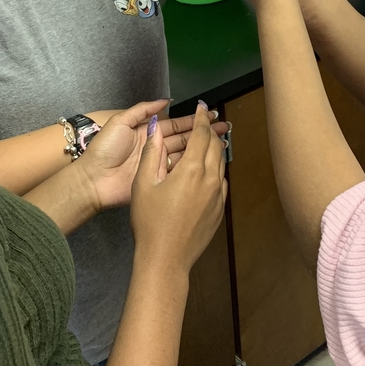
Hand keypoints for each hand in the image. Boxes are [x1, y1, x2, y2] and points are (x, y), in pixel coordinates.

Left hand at [80, 100, 226, 209]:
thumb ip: (142, 110)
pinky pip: (177, 172)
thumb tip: (165, 100)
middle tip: (223, 128)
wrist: (92, 179)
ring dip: (201, 149)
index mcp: (147, 132)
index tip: (209, 115)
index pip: (174, 125)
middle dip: (203, 133)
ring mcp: (157, 166)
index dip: (192, 121)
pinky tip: (207, 162)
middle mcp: (155, 148)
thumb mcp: (120, 122)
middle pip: (184, 139)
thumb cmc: (104, 149)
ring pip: (184, 155)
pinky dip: (192, 167)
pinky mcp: (157, 181)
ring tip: (221, 143)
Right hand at [131, 103, 226, 272]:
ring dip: (215, 149)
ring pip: (221, 163)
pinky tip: (205, 172)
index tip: (202, 107)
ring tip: (205, 143)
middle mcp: (210, 179)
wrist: (165, 259)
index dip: (201, 118)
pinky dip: (215, 169)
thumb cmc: (149, 222)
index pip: (201, 135)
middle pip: (216, 146)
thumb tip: (154, 128)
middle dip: (210, 131)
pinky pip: (221, 181)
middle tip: (203, 122)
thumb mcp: (143, 183)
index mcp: (191, 170)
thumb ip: (151, 152)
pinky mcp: (220, 210)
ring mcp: (218, 196)